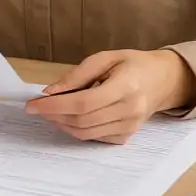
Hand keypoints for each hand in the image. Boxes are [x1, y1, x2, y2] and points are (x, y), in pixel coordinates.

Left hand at [25, 49, 195, 143]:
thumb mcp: (106, 58)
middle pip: (82, 120)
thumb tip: (50, 92)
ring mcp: (129, 127)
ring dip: (62, 124)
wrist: (162, 80)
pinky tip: (70, 117)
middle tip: (38, 107)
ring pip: (85, 133)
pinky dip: (77, 129)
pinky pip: (94, 138)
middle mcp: (130, 110)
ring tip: (51, 111)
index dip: (55, 106)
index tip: (33, 104)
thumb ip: (78, 74)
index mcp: (126, 86)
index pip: (83, 103)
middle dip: (54, 115)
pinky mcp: (126, 137)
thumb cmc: (133, 64)